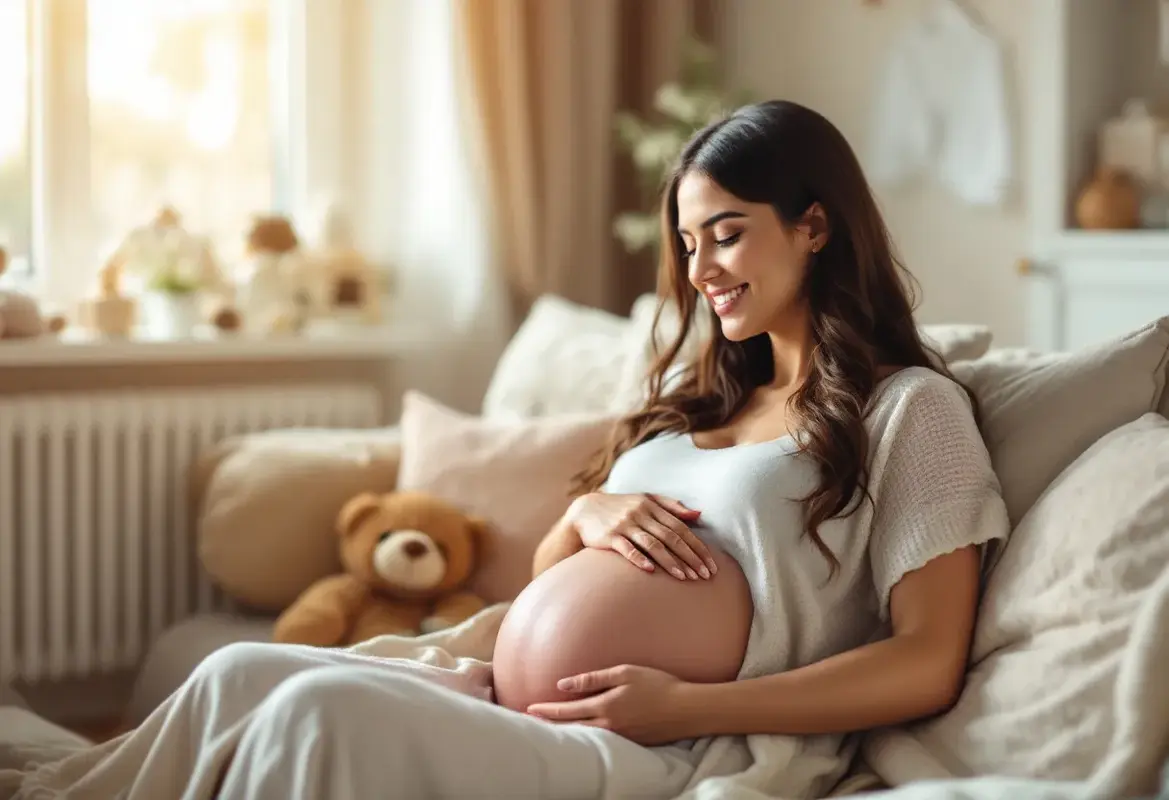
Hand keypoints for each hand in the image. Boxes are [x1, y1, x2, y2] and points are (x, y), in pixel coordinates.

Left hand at [526, 665, 698, 745]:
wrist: (687, 709)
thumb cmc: (658, 684)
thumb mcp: (625, 672)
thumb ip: (593, 678)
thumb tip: (563, 684)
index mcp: (605, 707)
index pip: (568, 711)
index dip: (547, 710)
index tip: (530, 709)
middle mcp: (608, 726)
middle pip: (571, 728)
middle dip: (550, 724)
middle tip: (531, 721)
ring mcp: (619, 737)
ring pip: (584, 736)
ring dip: (566, 732)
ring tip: (550, 728)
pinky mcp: (630, 743)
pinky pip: (601, 740)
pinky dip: (585, 737)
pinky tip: (581, 733)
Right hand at [567, 493, 716, 579]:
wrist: (584, 511)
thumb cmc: (620, 507)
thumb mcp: (644, 500)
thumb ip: (671, 506)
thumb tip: (698, 515)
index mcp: (651, 505)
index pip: (680, 527)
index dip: (697, 546)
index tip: (710, 564)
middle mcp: (640, 514)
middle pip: (670, 537)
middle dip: (689, 557)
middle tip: (703, 575)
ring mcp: (624, 525)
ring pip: (652, 544)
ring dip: (670, 561)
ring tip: (684, 578)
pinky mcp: (609, 537)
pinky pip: (627, 549)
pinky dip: (639, 559)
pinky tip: (650, 571)